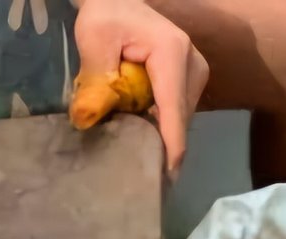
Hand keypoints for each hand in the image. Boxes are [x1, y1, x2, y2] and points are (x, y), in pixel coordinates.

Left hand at [75, 0, 208, 174]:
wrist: (119, 1)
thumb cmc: (106, 16)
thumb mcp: (94, 39)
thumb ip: (95, 78)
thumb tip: (88, 118)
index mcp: (172, 53)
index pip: (173, 107)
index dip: (171, 144)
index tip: (168, 175)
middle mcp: (194, 64)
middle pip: (180, 117)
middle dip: (162, 142)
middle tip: (138, 166)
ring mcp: (197, 73)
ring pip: (180, 117)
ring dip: (160, 132)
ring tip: (138, 149)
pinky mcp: (192, 81)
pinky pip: (177, 111)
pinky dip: (161, 122)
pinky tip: (143, 130)